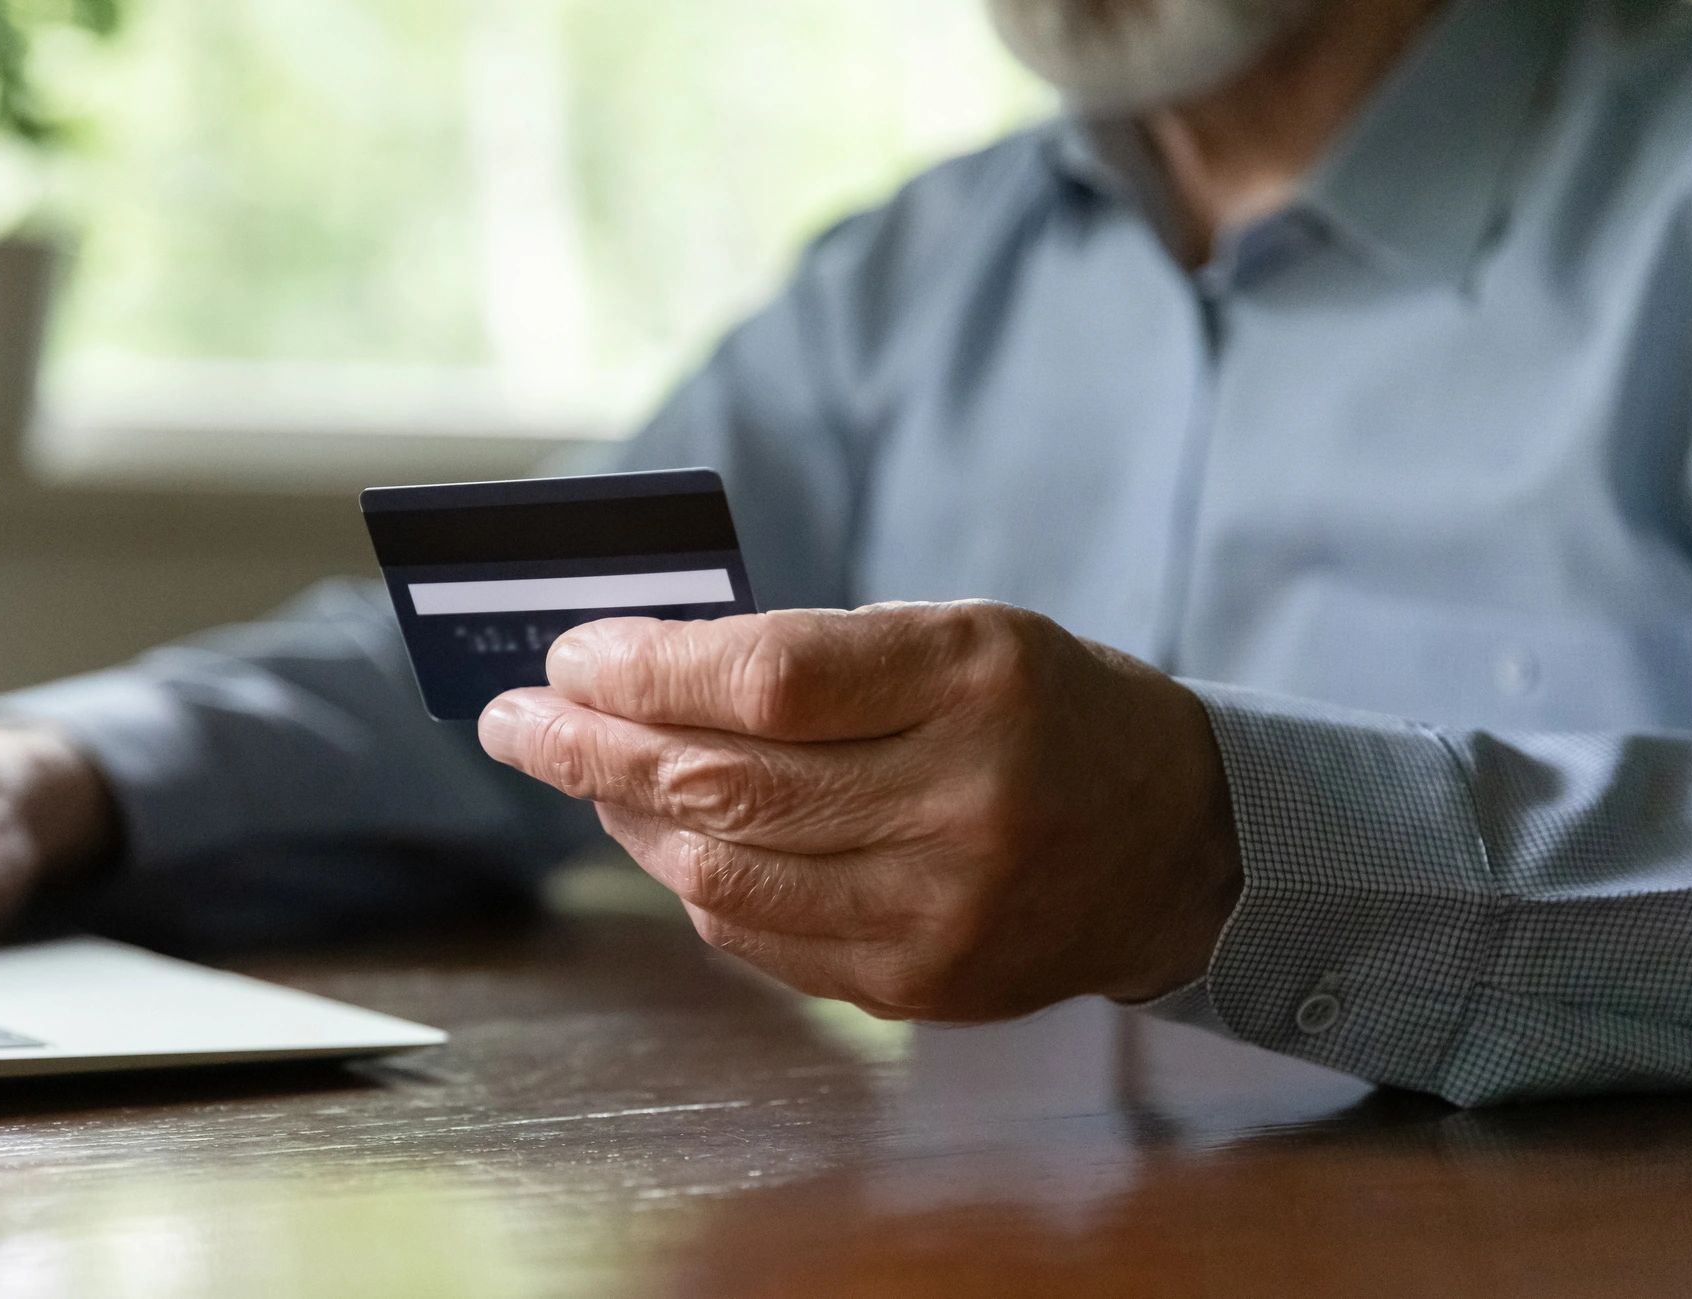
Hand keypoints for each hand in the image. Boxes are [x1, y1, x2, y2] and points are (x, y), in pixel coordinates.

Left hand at [478, 601, 1240, 1019]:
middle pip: (727, 785)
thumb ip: (812, 654)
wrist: (1175, 844)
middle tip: (515, 721)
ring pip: (723, 874)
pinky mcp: (919, 985)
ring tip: (578, 772)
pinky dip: (690, 880)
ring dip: (624, 819)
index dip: (648, 668)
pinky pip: (758, 936)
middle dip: (591, 749)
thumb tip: (634, 675)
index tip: (570, 654)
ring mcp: (942, 911)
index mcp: (980, 680)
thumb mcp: (956, 634)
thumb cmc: (1042, 709)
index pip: (772, 680)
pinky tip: (662, 836)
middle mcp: (966, 803)